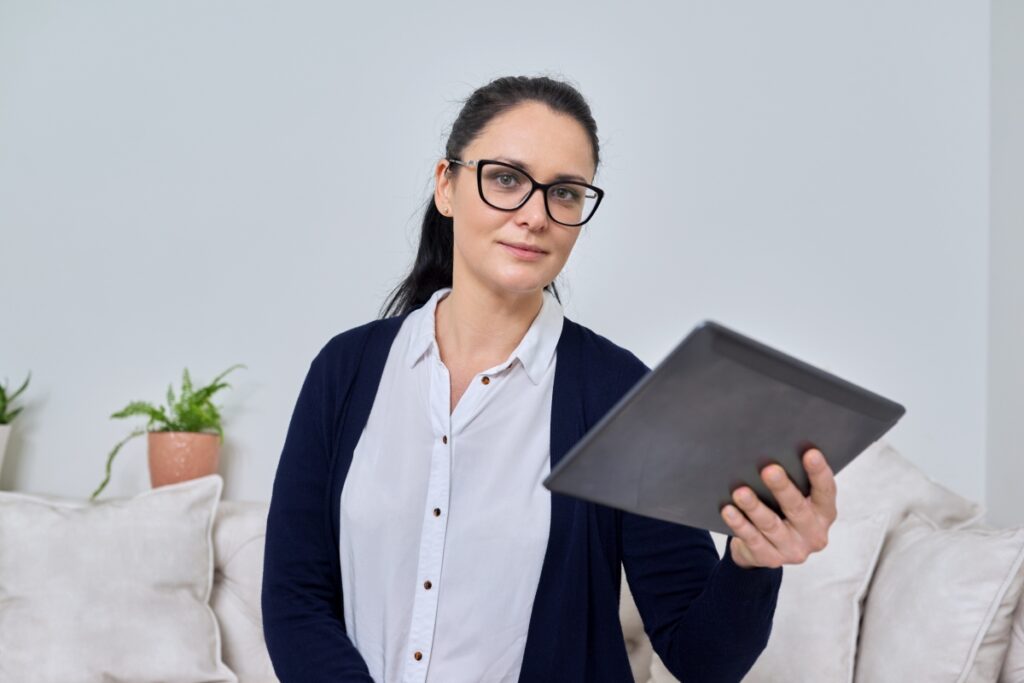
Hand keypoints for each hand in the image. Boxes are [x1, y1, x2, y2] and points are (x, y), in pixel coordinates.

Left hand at [720, 448, 837, 568]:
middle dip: (782, 488)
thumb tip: (772, 449)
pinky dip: (739, 524)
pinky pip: (752, 539)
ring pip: (771, 525)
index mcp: (824, 513)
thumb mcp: (794, 499)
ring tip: (740, 492)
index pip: (826, 491)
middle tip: (769, 470)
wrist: (763, 549)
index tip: (810, 453)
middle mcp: (814, 534)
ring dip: (755, 507)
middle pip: (797, 509)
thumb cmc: (781, 512)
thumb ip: (793, 480)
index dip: (819, 472)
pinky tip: (728, 510)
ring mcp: (793, 550)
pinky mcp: (770, 559)